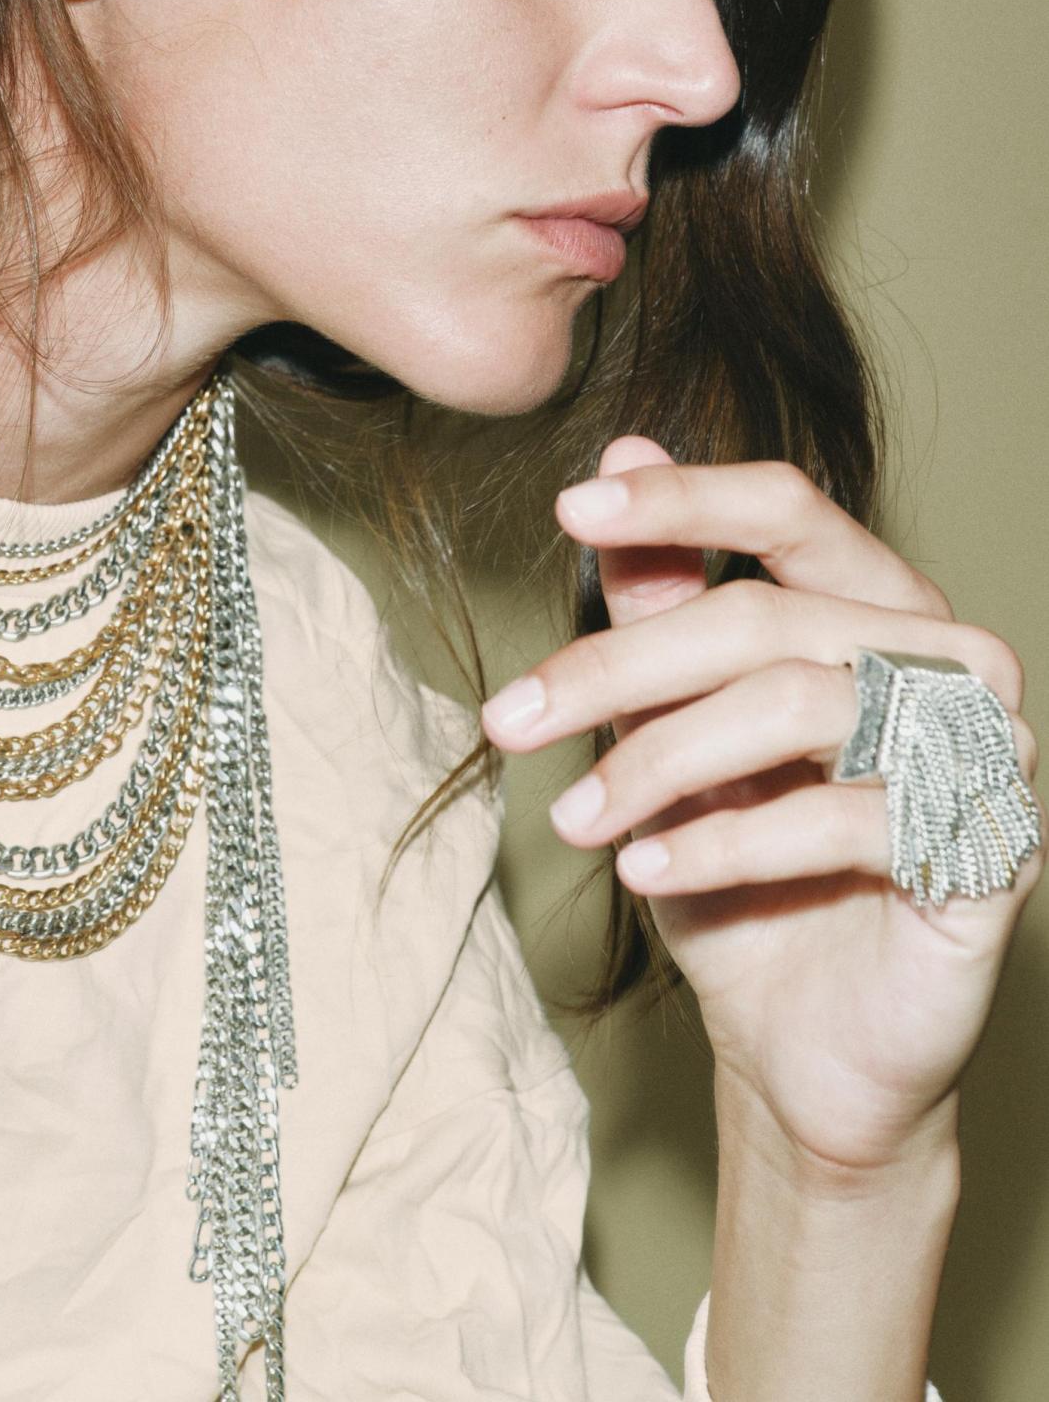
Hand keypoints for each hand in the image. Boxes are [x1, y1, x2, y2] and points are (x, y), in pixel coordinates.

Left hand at [481, 435, 1044, 1174]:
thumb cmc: (746, 876)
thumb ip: (664, 601)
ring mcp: (983, 755)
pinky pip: (837, 820)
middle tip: (507, 719)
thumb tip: (626, 446)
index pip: (790, 511)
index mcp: (882, 608)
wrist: (805, 1051)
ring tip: (575, 819)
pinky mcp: (989, 853)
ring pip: (792, 704)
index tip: (570, 509)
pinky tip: (643, 870)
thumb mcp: (679, 727)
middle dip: (617, 668)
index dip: (682, 498)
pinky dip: (721, 845)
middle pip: (764, 617)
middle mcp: (948, 663)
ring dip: (656, 762)